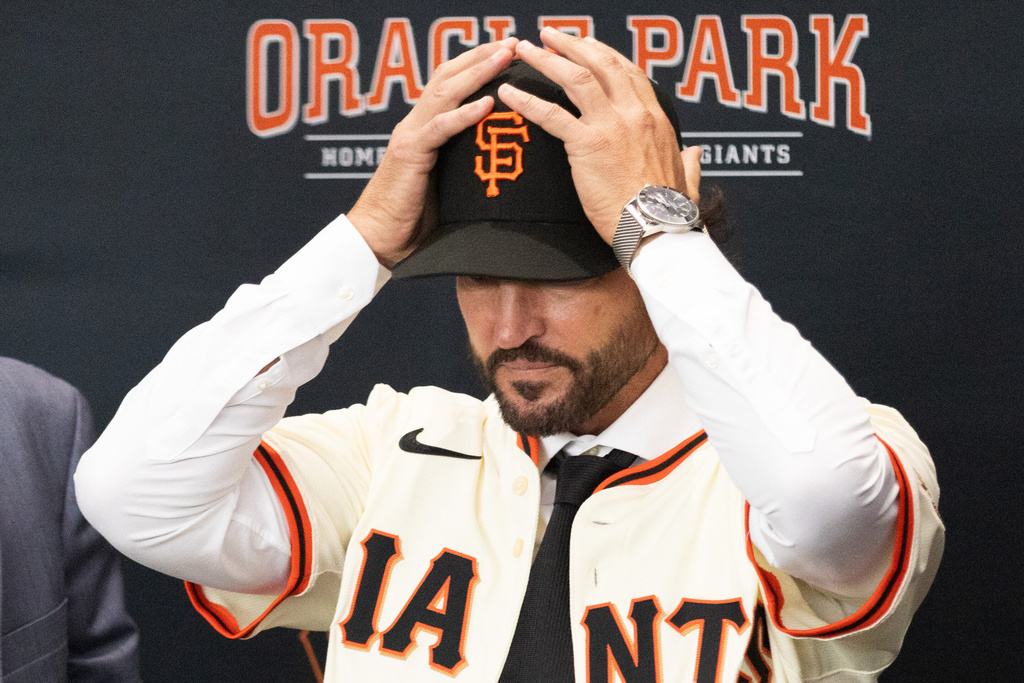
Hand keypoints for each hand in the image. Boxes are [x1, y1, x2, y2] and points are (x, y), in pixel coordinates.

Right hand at [349, 38, 516, 267]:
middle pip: (447, 76)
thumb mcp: (446, 185)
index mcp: (424, 129)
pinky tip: (487, 103)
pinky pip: (440, 128)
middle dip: (480, 56)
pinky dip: (464, 114)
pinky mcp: (410, 154)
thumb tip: (495, 162)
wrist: (379, 239)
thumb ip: (462, 165)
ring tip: (504, 57)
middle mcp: (415, 125)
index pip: (449, 85)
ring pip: (444, 92)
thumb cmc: (413, 220)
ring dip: (477, 72)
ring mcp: (410, 136)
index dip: (476, 65)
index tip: (505, 53)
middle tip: (510, 42)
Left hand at [498, 28, 698, 244]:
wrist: (657, 230)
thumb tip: (696, 154)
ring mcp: (611, 126)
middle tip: (550, 35)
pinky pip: (551, 115)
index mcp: (656, 119)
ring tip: (525, 50)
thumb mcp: (687, 181)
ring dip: (546, 59)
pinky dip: (526, 101)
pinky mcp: (588, 145)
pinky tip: (508, 93)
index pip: (629, 72)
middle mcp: (634, 114)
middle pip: (601, 64)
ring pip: (575, 78)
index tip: (586, 45)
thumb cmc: (669, 215)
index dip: (604, 54)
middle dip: (573, 44)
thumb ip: (690, 163)